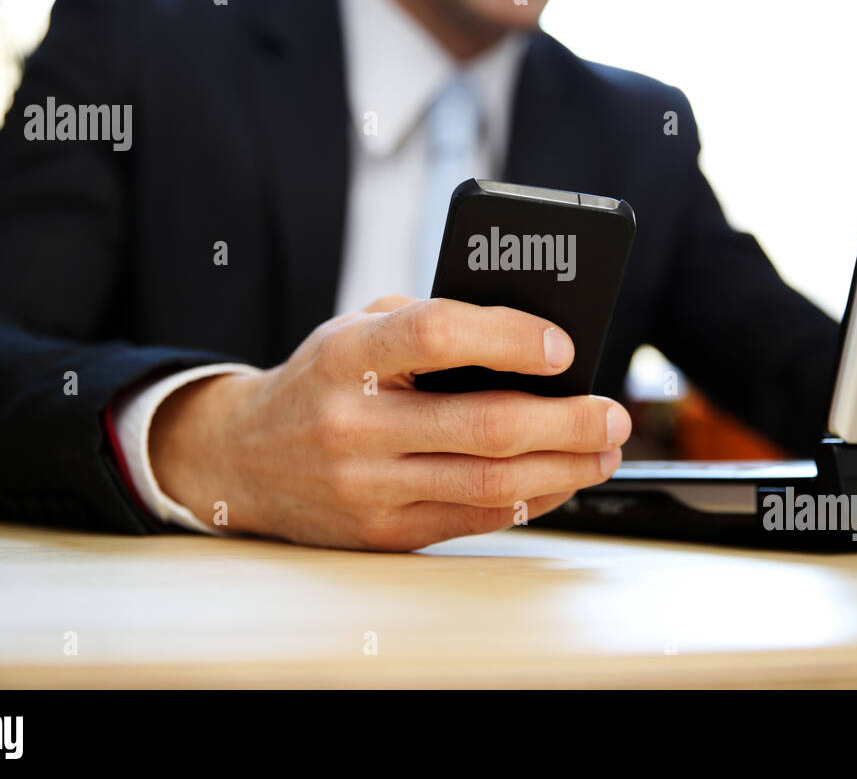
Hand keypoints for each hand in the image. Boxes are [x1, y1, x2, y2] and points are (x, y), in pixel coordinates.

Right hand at [149, 295, 630, 549]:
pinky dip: (531, 499)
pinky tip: (561, 479)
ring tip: (603, 449)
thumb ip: (429, 323)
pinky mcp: (383, 532)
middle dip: (567, 421)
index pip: (437, 336)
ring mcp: (366, 488)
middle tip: (614, 413)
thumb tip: (532, 341)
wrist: (242, 459)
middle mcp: (352, 425)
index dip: (508, 337)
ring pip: (489, 483)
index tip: (563, 345)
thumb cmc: (321, 381)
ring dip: (564, 468)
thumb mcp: (356, 329)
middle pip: (483, 425)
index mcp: (346, 356)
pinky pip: (475, 518)